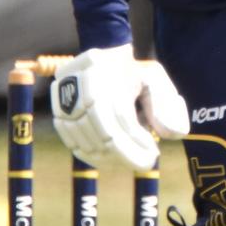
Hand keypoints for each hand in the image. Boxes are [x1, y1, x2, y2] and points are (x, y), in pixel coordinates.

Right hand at [50, 44, 189, 169]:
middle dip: (127, 154)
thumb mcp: (154, 79)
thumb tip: (167, 134)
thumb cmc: (133, 73)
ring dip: (113, 158)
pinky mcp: (58, 114)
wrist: (102, 61)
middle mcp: (80, 83)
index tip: (154, 153)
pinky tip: (113, 160)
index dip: (137, 140)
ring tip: (134, 160)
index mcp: (106, 71)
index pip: (121, 116)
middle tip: (146, 164)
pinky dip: (94, 157)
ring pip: (87, 141)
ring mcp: (64, 100)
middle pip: (103, 132)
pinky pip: (74, 144)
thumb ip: (166, 105)